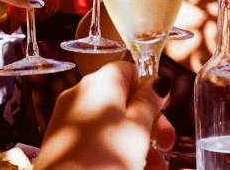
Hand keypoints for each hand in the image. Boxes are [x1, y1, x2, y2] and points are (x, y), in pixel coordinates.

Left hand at [35, 61, 175, 169]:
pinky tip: (133, 167)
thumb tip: (159, 82)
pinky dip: (116, 149)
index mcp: (99, 83)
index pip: (128, 70)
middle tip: (166, 143)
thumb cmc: (103, 160)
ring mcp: (69, 120)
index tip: (164, 107)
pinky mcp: (64, 143)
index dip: (149, 87)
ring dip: (136, 140)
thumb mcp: (137, 129)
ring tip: (155, 167)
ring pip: (111, 123)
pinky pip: (96, 139)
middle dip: (148, 121)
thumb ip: (150, 102)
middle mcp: (80, 96)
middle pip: (121, 98)